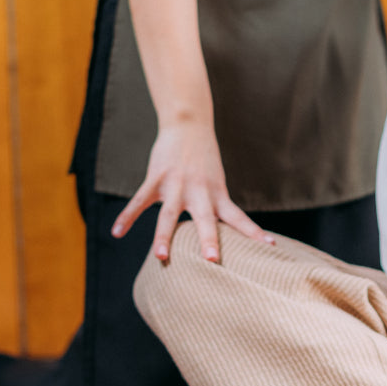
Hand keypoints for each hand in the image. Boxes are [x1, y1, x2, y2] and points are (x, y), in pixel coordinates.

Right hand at [112, 119, 271, 261]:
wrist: (188, 125)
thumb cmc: (205, 161)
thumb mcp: (217, 184)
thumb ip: (217, 209)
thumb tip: (220, 236)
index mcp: (218, 195)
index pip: (238, 218)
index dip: (253, 233)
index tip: (269, 246)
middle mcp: (199, 192)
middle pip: (205, 219)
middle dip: (208, 239)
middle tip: (213, 260)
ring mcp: (176, 185)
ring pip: (169, 215)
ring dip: (164, 236)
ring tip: (162, 257)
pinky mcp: (156, 179)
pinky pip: (139, 201)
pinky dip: (127, 217)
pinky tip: (116, 233)